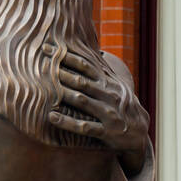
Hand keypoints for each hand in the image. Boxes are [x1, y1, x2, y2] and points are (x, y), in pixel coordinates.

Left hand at [47, 48, 149, 173]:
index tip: (47, 48)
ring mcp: (108, 113)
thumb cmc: (120, 105)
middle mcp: (108, 95)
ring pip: (82, 101)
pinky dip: (67, 122)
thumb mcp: (113, 86)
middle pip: (81, 81)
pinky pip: (85, 126)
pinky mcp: (107, 132)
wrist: (140, 131)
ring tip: (45, 87)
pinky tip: (52, 117)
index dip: (66, 55)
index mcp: (108, 83)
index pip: (85, 65)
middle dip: (60, 72)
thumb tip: (84, 50)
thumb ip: (99, 71)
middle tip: (40, 64)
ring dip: (63, 93)